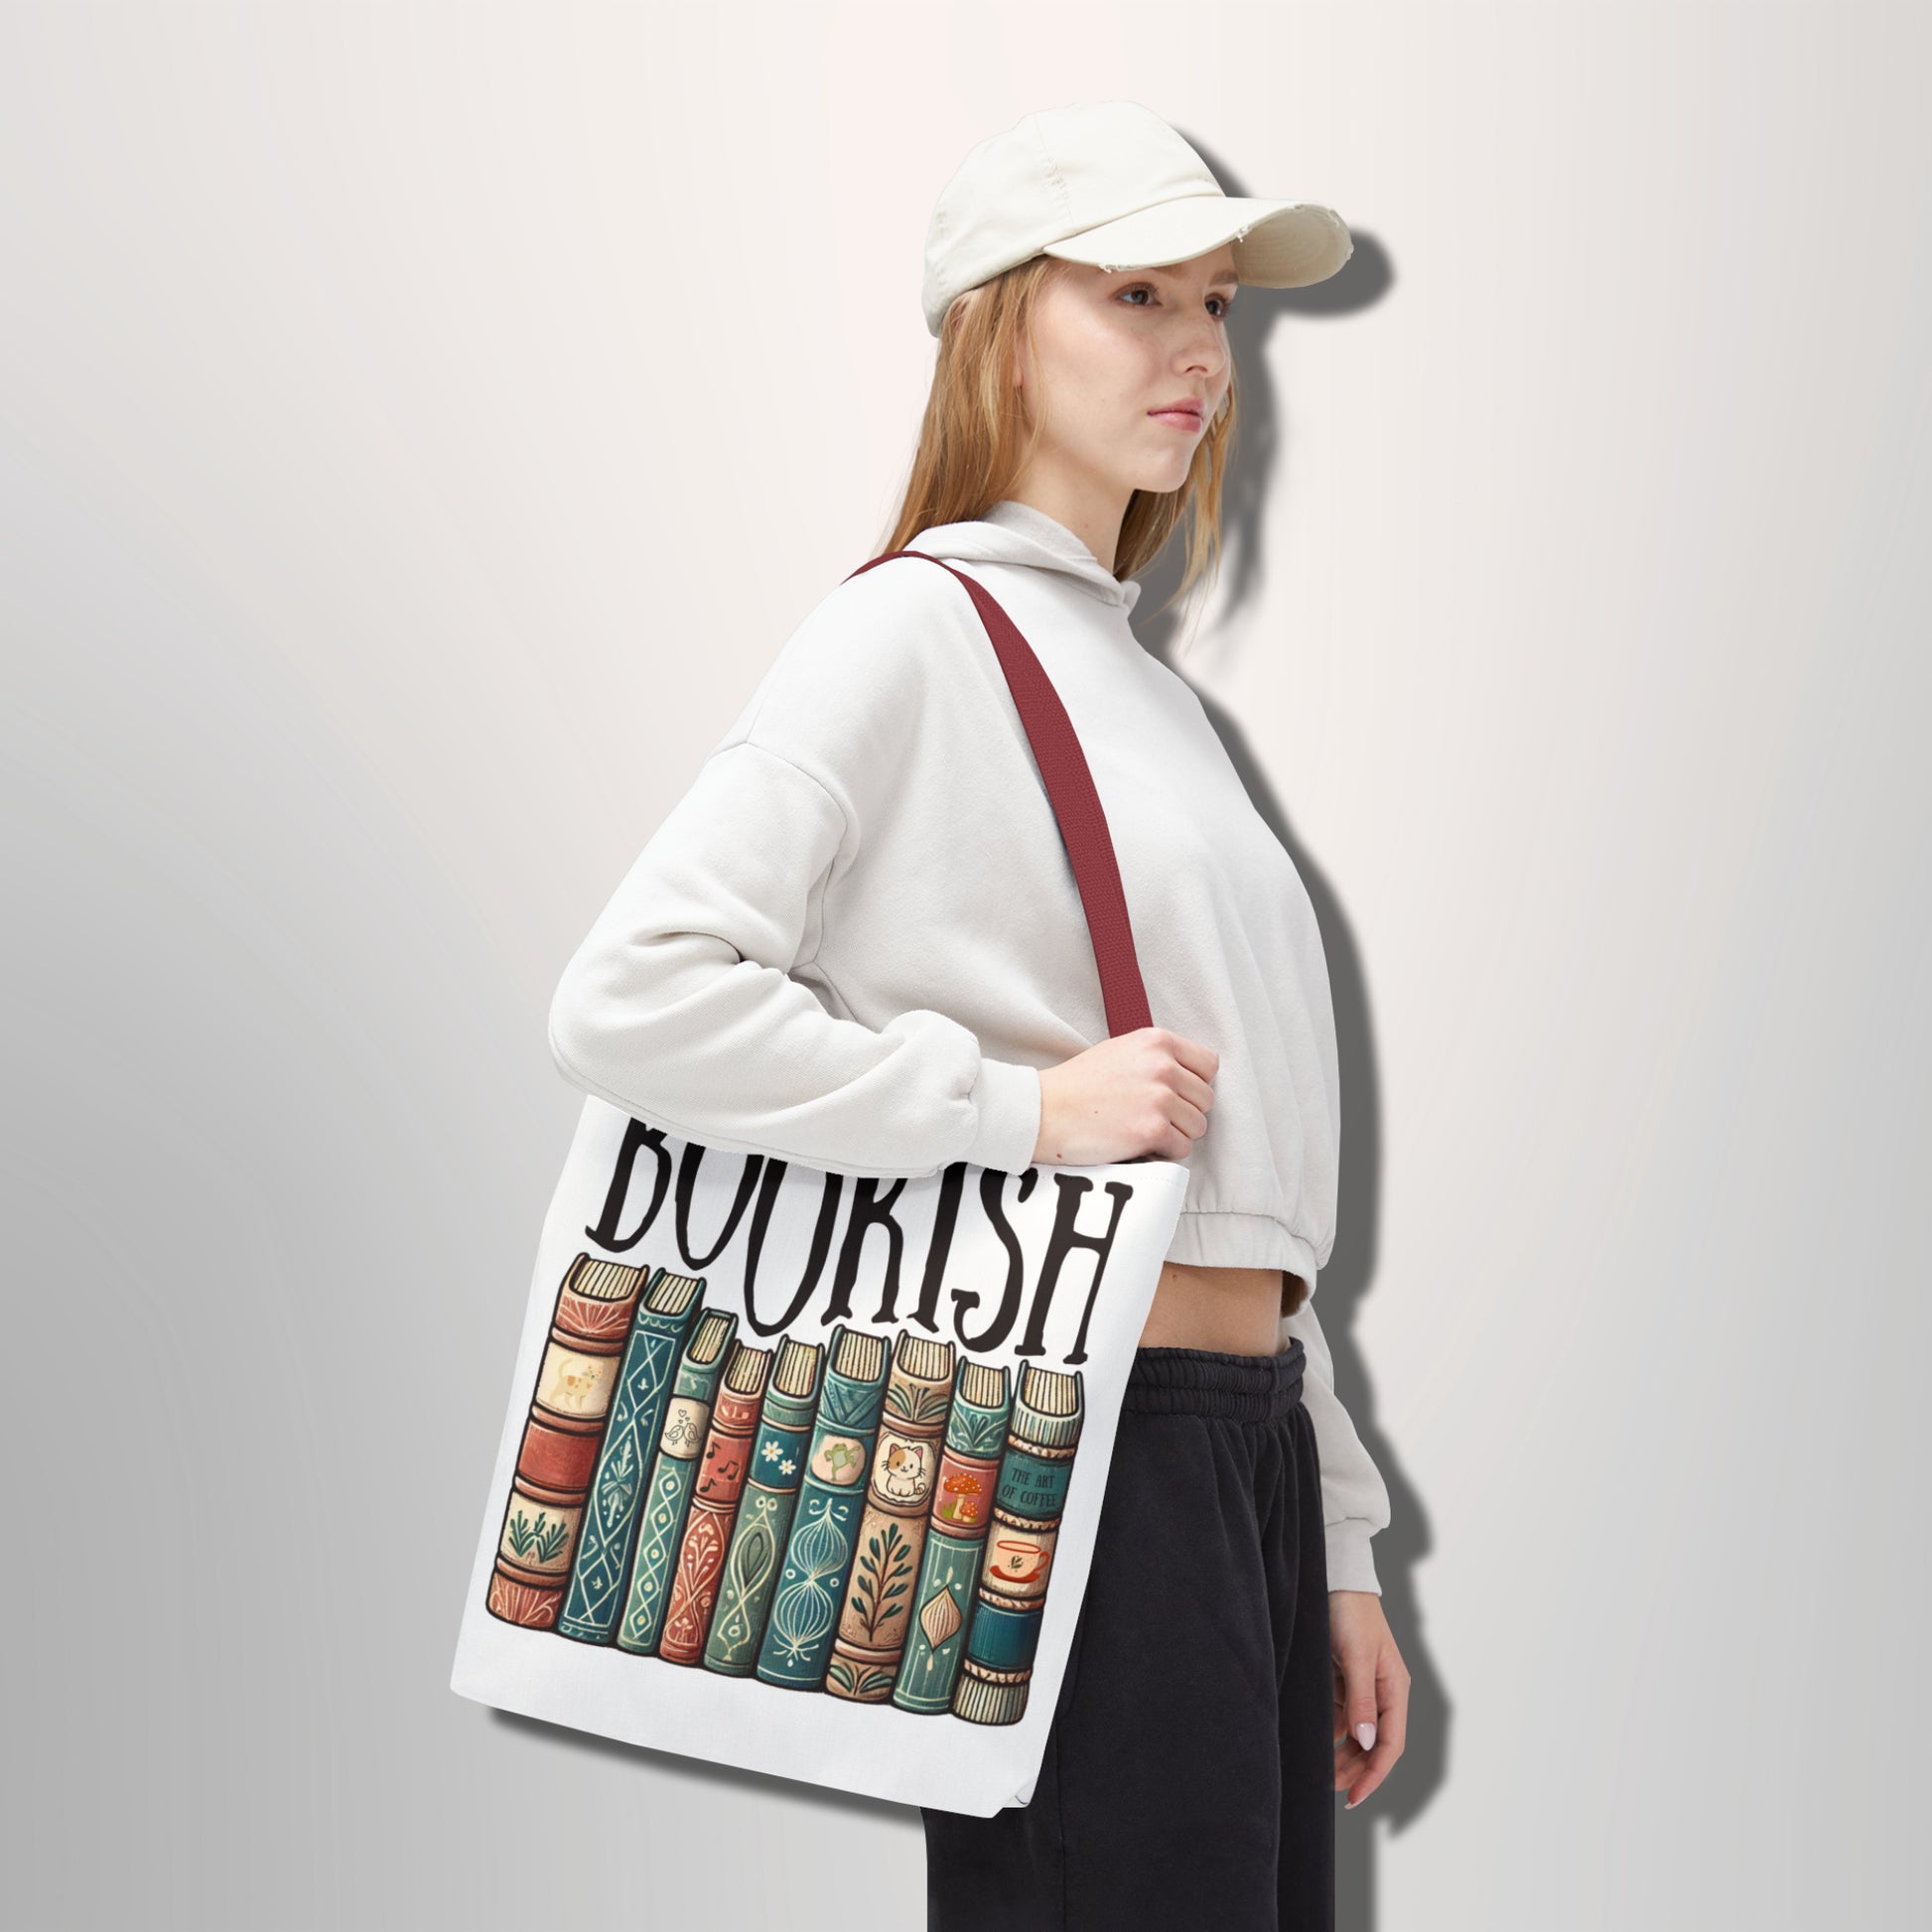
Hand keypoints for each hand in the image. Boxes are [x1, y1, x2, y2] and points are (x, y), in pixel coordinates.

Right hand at [1033, 1027, 1217, 1165]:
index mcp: (1157, 1041)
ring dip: (1175, 1134)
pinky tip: (1137, 1144)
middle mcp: (1163, 1066)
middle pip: (1206, 1099)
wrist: (1044, 1110)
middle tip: (1152, 1117)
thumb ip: (1157, 1058)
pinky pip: (1182, 1149)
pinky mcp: (1152, 1130)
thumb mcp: (1120, 1051)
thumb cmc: (1077, 1085)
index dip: (1195, 1084)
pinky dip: (1163, 1153)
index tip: (1176, 1095)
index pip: (1209, 1065)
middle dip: (1184, 1112)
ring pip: (1198, 1126)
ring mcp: (1159, 1098)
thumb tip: (1190, 1079)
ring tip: (1142, 1130)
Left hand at [1330, 1590, 1408, 1809]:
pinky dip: (1330, 1733)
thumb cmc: (1351, 1612)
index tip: (1355, 1796)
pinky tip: (1315, 1744)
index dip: (1374, 1773)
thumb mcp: (1358, 1656)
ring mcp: (1362, 1688)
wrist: (1335, 1580)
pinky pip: (1339, 1716)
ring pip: (1355, 1735)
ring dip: (1342, 1755)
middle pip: (1373, 1745)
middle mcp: (1382, 1693)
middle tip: (1331, 1789)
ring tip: (1321, 1774)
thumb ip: (1362, 1699)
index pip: (1390, 1743)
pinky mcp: (1344, 1681)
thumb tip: (1368, 1742)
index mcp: (1394, 1689)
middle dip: (1355, 1770)